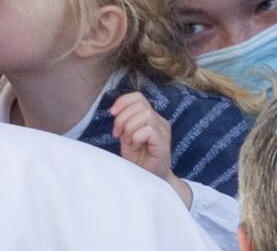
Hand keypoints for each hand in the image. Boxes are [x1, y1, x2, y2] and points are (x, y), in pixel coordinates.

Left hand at [111, 92, 191, 207]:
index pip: (138, 97)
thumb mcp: (126, 135)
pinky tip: (136, 146)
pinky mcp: (164, 142)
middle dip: (122, 118)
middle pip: (139, 105)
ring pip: (145, 114)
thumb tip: (114, 110)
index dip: (123, 101)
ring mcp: (163, 131)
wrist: (147, 178)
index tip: (112, 113)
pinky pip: (148, 130)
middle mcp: (159, 121)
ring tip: (129, 141)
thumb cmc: (137, 158)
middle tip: (119, 134)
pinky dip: (136, 137)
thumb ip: (124, 120)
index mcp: (151, 116)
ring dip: (130, 128)